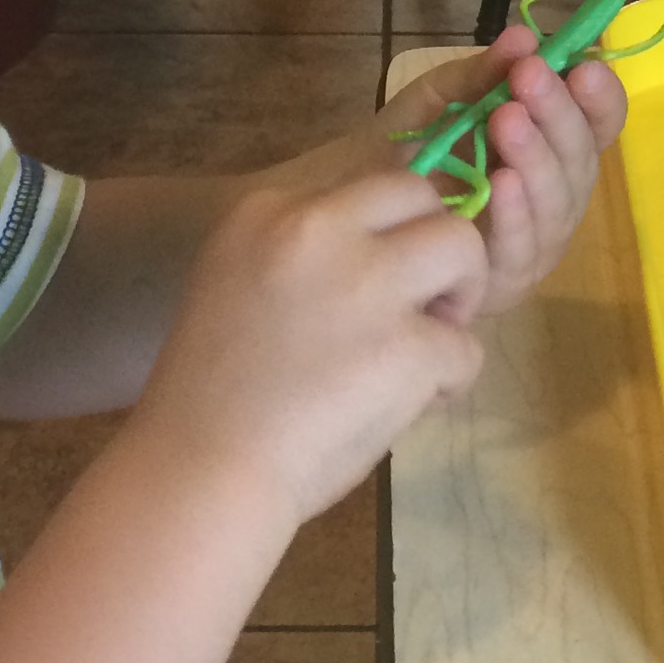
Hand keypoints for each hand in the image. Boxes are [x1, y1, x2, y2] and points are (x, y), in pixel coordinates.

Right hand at [132, 169, 486, 526]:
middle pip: (419, 195)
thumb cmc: (211, 399)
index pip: (361, 191)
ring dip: (462, 294)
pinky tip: (410, 405)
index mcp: (265, 212)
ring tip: (427, 347)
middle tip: (422, 305)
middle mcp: (317, 227)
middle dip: (434, 245)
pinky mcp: (406, 345)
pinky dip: (449, 380)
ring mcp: (366, 282)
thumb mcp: (237, 287)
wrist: (198, 471)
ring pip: (463, 245)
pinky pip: (466, 347)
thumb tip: (383, 258)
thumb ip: (302, 260)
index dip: (380, 239)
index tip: (365, 289)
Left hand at [285, 24, 627, 320]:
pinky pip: (523, 249)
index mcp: (550, 146)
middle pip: (582, 161)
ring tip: (507, 119)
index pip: (597, 125)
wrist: (347, 204)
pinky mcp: (505, 281)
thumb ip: (481, 74)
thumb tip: (523, 36)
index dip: (600, 97)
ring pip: (559, 204)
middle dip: (559, 116)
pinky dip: (516, 214)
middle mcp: (553, 194)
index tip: (582, 66)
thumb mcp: (439, 100)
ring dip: (538, 158)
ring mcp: (535, 241)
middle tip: (529, 77)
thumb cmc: (406, 148)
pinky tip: (501, 182)